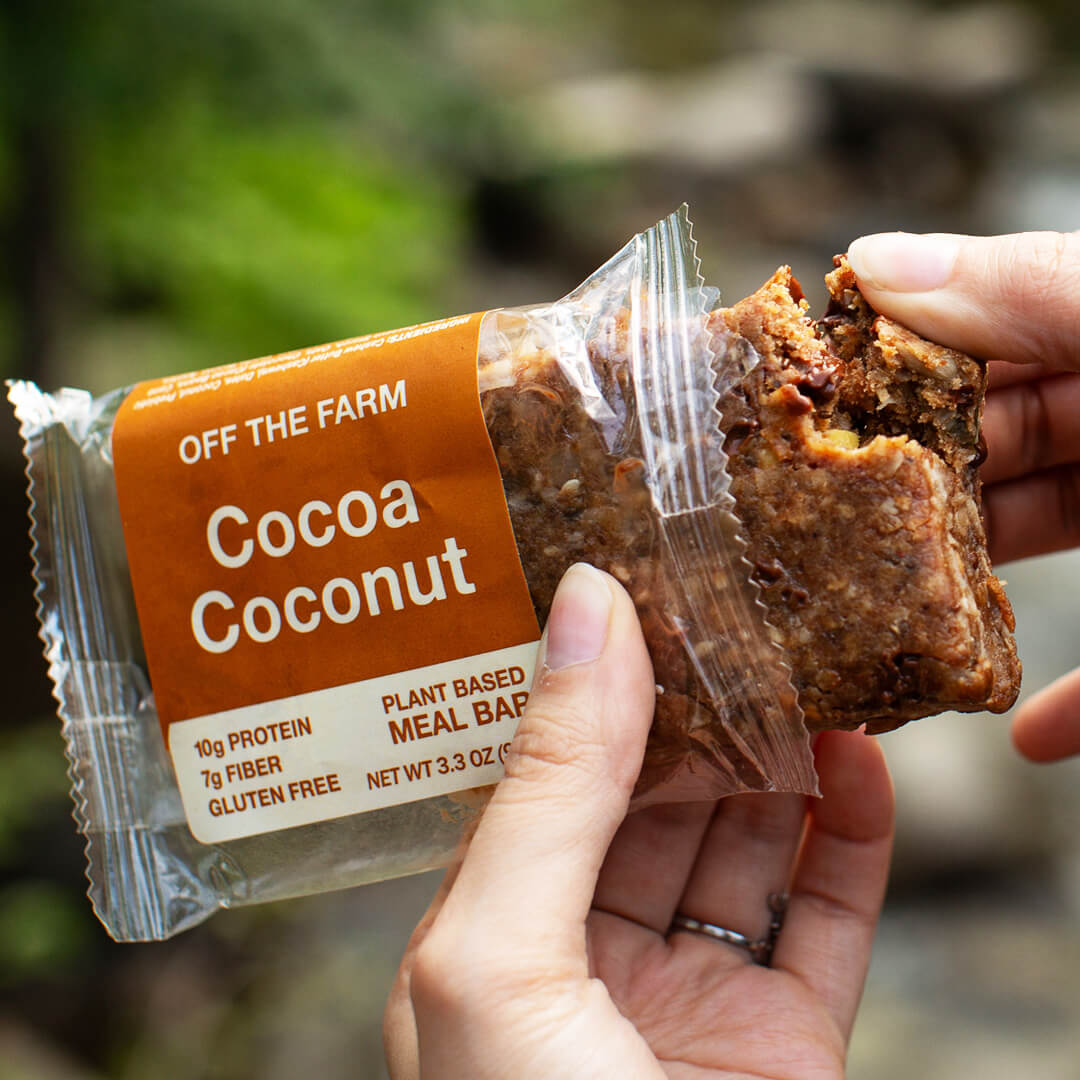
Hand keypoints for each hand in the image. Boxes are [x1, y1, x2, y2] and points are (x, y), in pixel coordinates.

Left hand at [384, 563, 893, 1078]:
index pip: (542, 776)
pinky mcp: (787, 1048)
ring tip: (806, 662)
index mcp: (490, 940)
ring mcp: (689, 1003)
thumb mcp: (501, 956)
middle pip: (649, 799)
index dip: (589, 681)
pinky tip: (861, 762)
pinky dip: (850, 835)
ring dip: (778, 754)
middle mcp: (584, 962)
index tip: (636, 586)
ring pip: (742, 845)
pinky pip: (826, 918)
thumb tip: (586, 606)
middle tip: (735, 609)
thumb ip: (551, 781)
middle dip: (695, 705)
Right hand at [847, 231, 1079, 760]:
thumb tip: (874, 260)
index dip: (877, 361)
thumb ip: (1040, 291)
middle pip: (983, 450)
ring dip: (952, 596)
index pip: (971, 334)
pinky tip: (1025, 735)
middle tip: (801, 531)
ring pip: (1029, 550)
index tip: (786, 404)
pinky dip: (1068, 703)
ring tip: (864, 625)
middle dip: (895, 493)